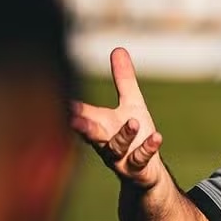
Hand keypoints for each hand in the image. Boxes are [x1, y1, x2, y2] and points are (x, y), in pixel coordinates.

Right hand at [70, 47, 162, 188]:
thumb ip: (124, 80)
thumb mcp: (132, 104)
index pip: (84, 115)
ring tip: (134, 122)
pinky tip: (156, 138)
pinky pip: (141, 160)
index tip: (63, 102)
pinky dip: (148, 149)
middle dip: (84, 127)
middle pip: (92, 134)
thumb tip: (117, 48)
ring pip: (117, 149)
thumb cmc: (135, 136)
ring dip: (124, 136)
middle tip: (74, 120)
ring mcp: (121, 159)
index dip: (73, 110)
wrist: (146, 172)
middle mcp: (106, 143)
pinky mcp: (138, 170)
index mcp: (100, 126)